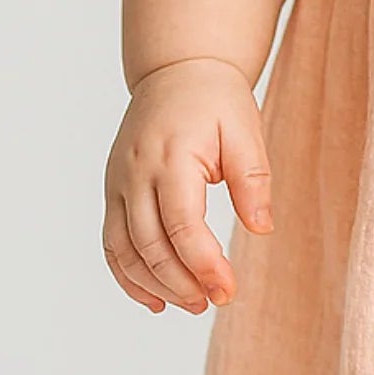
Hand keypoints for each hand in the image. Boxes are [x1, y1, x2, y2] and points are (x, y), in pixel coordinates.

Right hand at [102, 58, 273, 314]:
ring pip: (124, 251)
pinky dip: (127, 276)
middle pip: (150, 245)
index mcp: (172, 157)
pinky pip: (111, 243)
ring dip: (155, 286)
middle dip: (181, 283)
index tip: (228, 290)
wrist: (176, 70)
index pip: (182, 224)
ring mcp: (117, 183)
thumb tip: (262, 229)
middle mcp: (135, 173)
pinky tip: (155, 299)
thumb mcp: (245, 131)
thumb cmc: (216, 101)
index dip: (203, 264)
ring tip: (192, 303)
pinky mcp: (111, 191)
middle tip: (214, 302)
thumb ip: (253, 180)